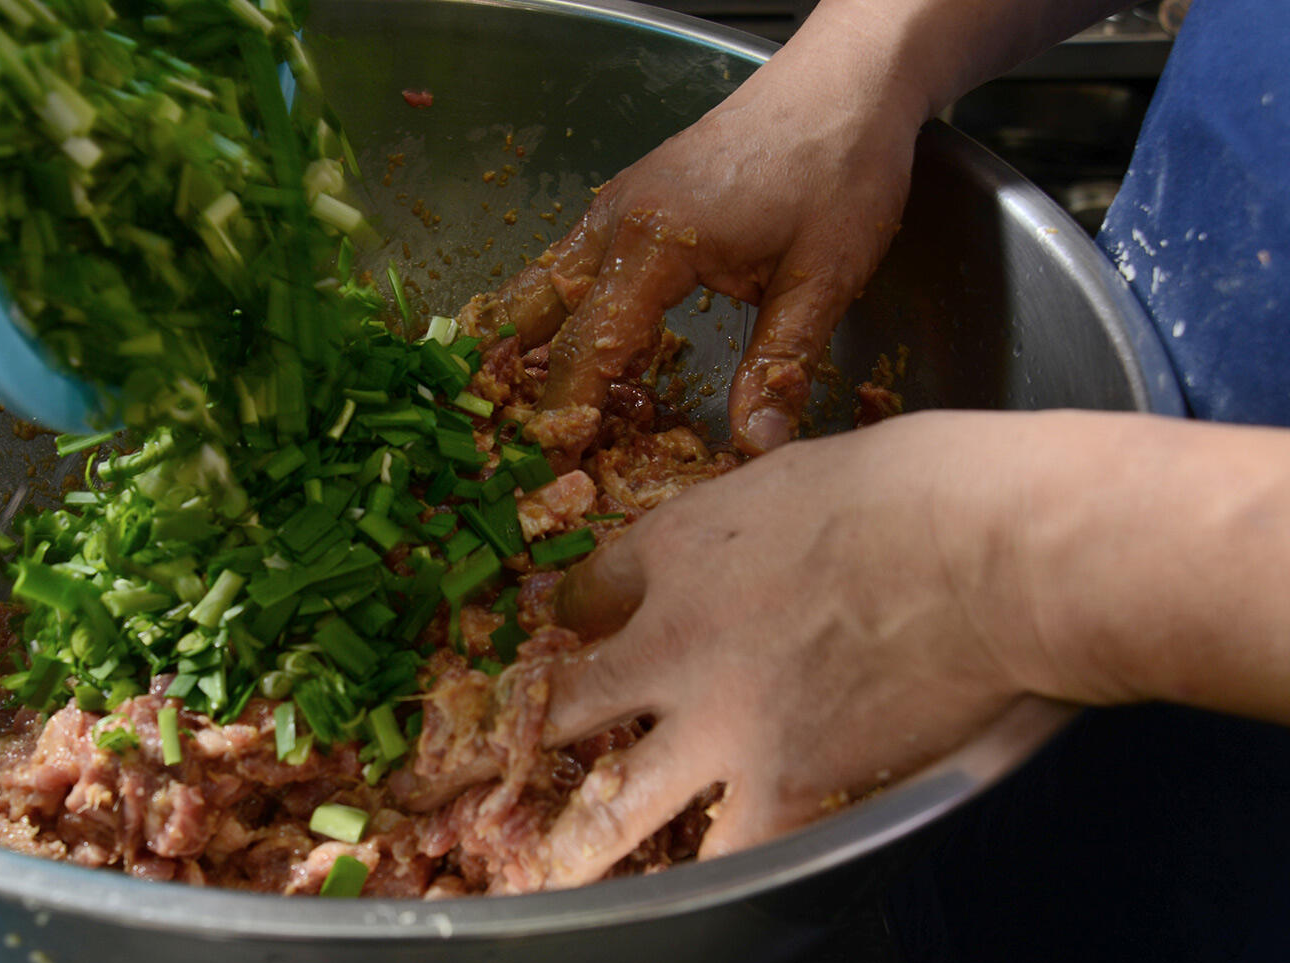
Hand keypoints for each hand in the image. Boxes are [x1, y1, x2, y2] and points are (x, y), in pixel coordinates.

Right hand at [479, 23, 926, 453]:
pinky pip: (570, 264)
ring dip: (534, 348)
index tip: (560, 470)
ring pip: (543, 284)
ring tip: (536, 412)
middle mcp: (616, 221)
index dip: (569, 416)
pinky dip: (560, 314)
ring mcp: (617, 205)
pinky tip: (579, 353)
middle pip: (535, 313)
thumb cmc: (842, 167)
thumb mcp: (823, 277)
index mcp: (655, 242)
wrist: (850, 80)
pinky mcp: (633, 201)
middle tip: (528, 448)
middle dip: (525, 384)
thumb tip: (754, 448)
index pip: (587, 348)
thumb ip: (778, 366)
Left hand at [532, 412, 1041, 883]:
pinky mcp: (786, 792)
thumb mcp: (792, 473)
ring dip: (569, 848)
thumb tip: (749, 537)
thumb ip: (744, 521)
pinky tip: (684, 907)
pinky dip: (705, 881)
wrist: (988, 549)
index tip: (545, 644)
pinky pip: (724, 858)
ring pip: (611, 808)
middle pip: (560, 706)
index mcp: (672, 554)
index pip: (579, 597)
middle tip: (463, 773)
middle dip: (507, 741)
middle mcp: (670, 647)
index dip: (556, 626)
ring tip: (535, 878)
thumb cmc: (913, 488)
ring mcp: (719, 729)